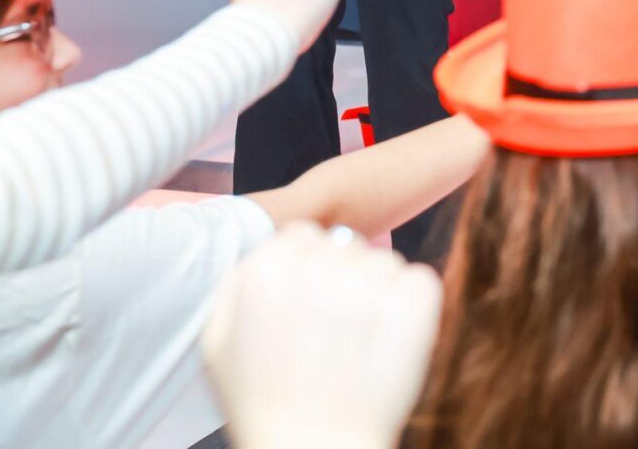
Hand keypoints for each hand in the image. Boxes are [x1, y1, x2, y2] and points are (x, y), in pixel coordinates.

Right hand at [203, 222, 443, 448]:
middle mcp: (319, 269)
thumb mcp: (219, 342)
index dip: (304, 268)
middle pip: (344, 244)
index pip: (301, 234)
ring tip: (357, 344)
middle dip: (339, 278)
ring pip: (382, 260)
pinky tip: (387, 339)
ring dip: (375, 291)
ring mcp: (370, 285)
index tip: (305, 304)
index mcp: (267, 272)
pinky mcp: (414, 304)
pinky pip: (418, 278)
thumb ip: (241, 282)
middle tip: (330, 331)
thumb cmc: (262, 404)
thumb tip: (274, 247)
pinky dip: (409, 303)